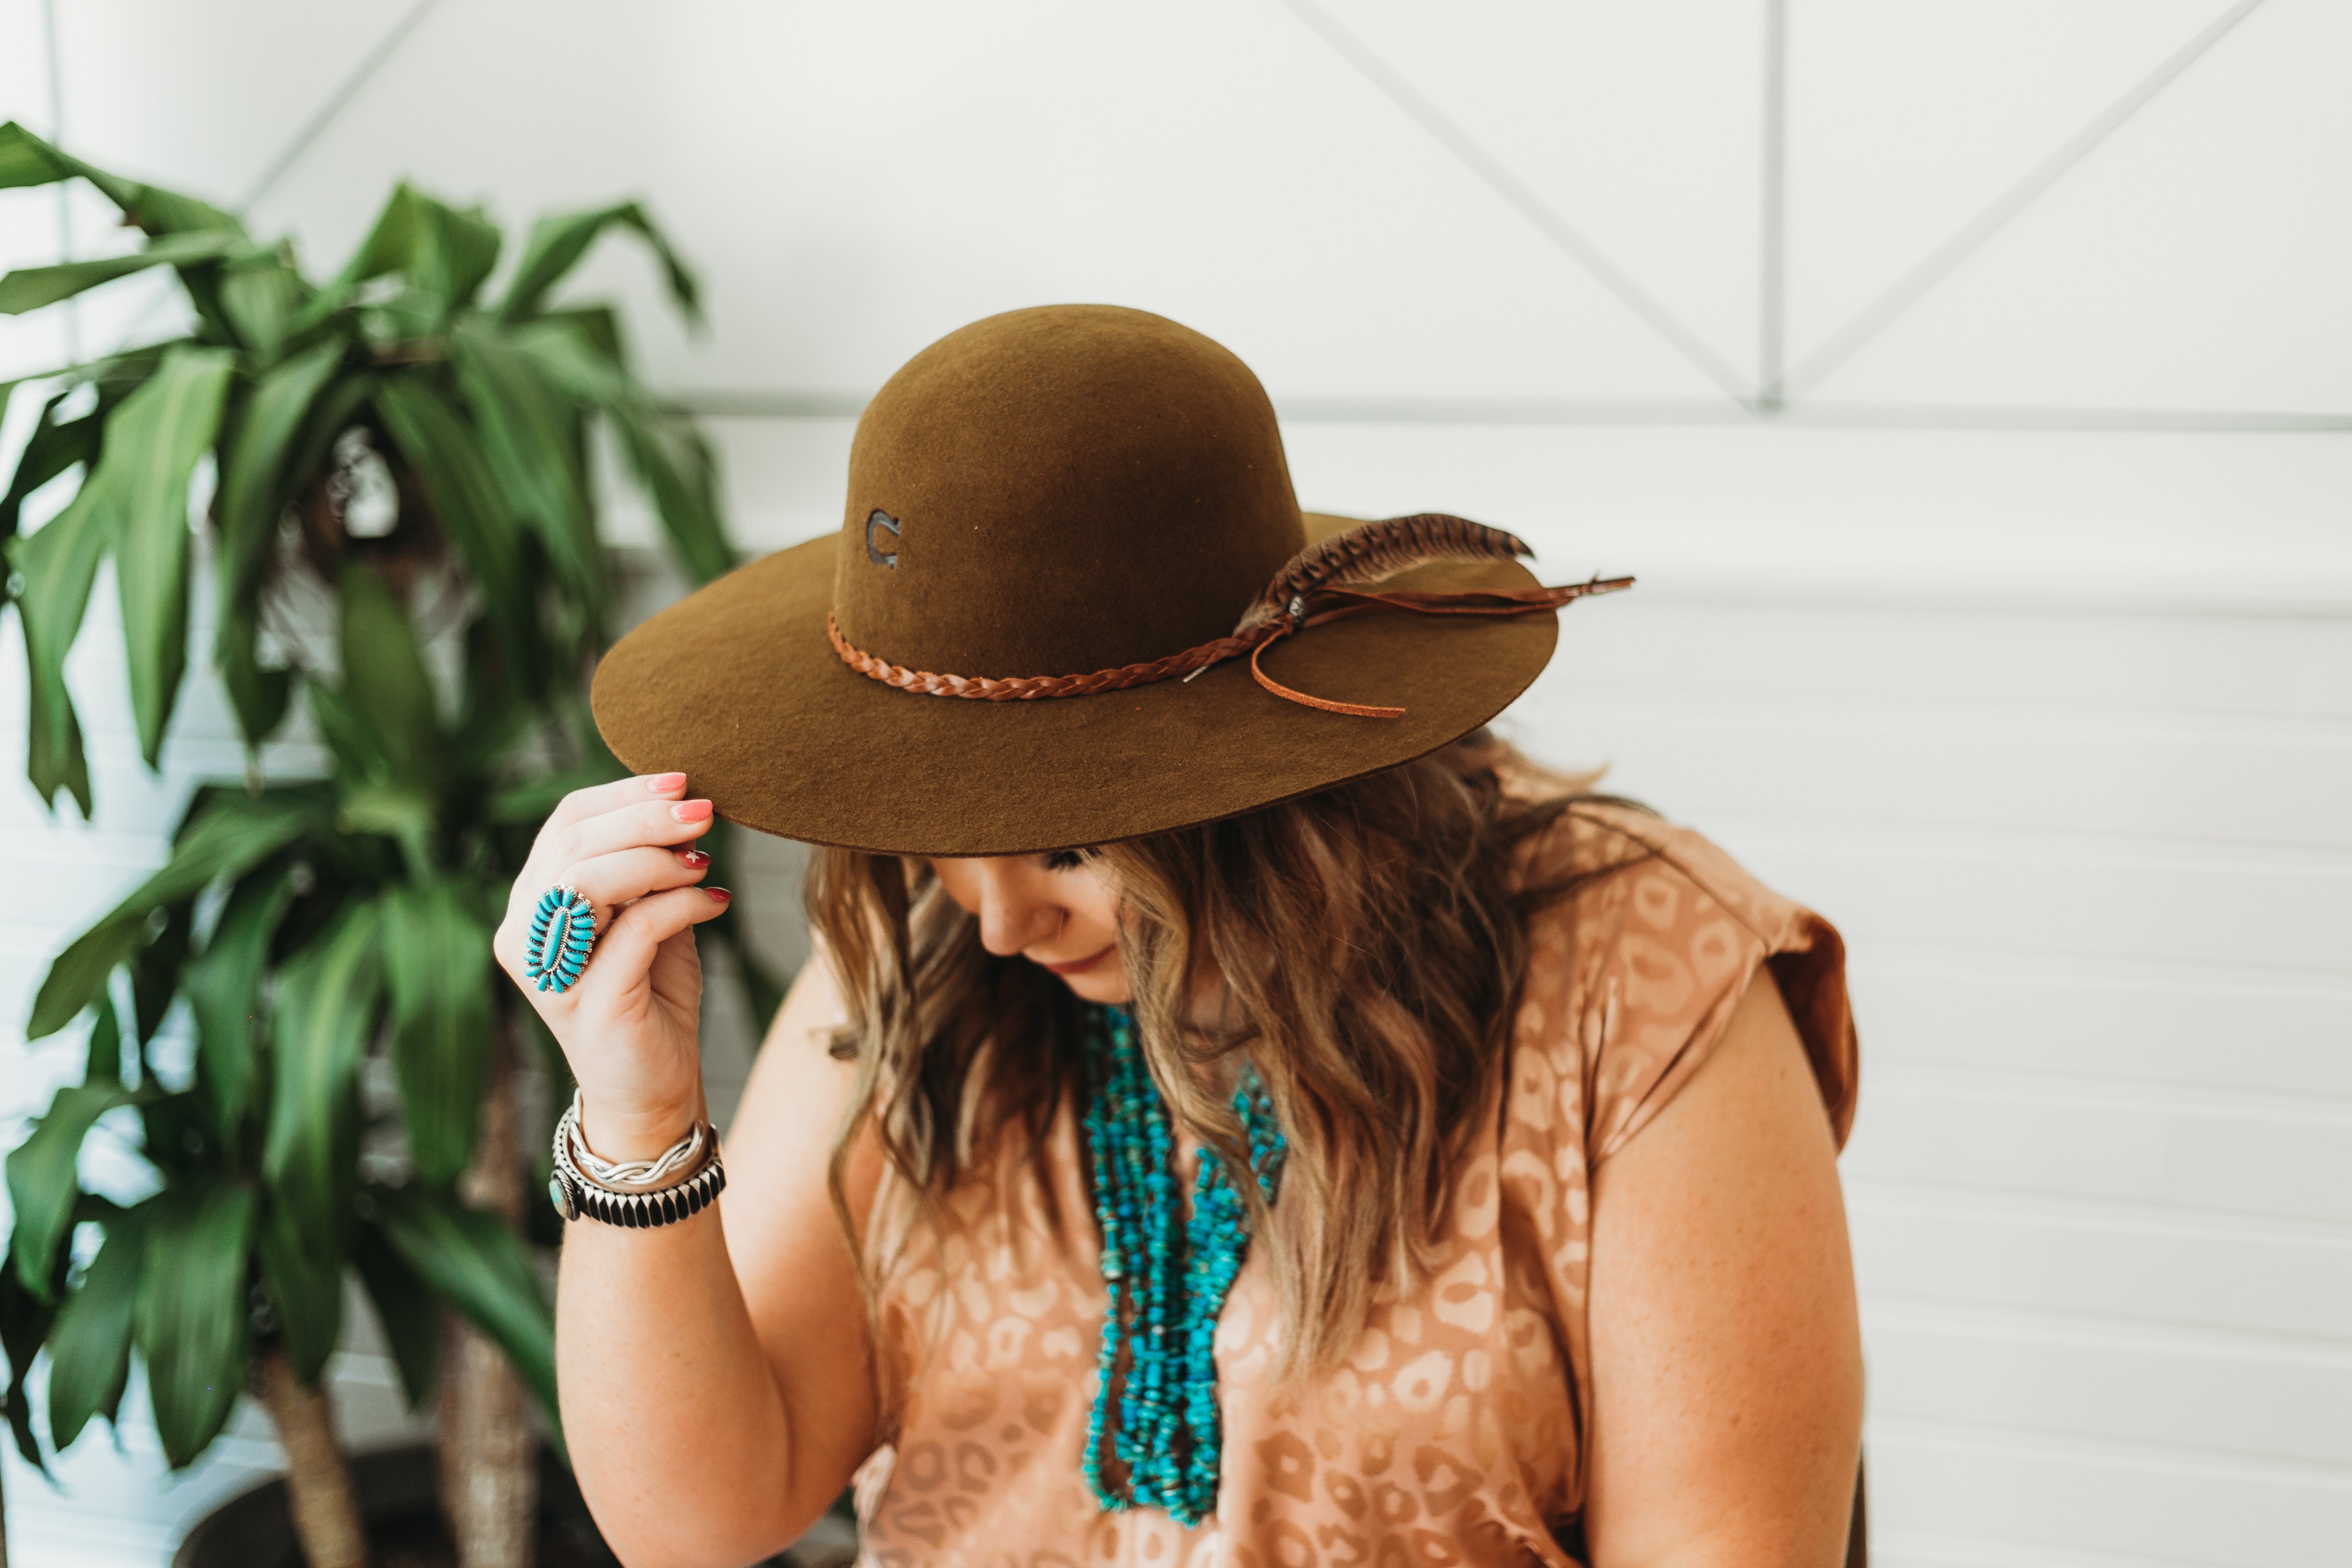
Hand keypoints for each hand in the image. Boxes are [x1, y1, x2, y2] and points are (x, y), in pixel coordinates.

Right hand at [493, 772, 729, 1159]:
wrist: (655, 1086)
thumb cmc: (651, 995)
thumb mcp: (649, 917)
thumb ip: (650, 868)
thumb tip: (683, 805)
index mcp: (532, 905)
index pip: (565, 825)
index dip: (623, 794)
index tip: (680, 781)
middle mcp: (524, 935)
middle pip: (575, 844)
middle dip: (646, 817)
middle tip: (705, 810)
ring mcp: (550, 972)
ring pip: (589, 880)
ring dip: (657, 857)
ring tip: (704, 859)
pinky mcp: (589, 1002)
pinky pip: (634, 929)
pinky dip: (682, 904)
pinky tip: (715, 901)